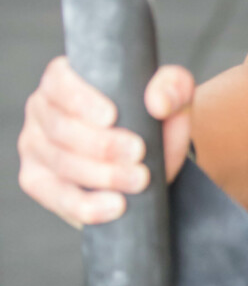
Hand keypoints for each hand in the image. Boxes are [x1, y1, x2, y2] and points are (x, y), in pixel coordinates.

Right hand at [18, 58, 195, 228]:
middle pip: (61, 127)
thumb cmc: (156, 120)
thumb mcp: (173, 97)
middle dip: (102, 145)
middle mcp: (43, 109)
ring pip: (60, 162)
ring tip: (139, 180)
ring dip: (101, 175)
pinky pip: (55, 196)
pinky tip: (115, 206)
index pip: (60, 82)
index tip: (111, 117)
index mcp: (66, 80)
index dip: (81, 100)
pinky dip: (86, 204)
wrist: (155, 159)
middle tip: (138, 153)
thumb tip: (157, 103)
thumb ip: (173, 87)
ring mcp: (36, 146)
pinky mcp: (39, 181)